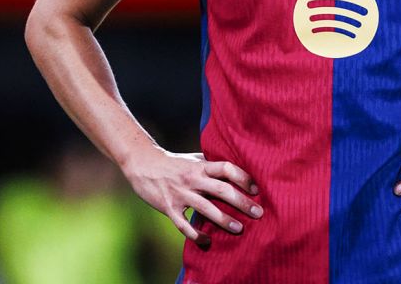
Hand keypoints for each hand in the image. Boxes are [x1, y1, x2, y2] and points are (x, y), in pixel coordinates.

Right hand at [122, 147, 262, 245]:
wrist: (142, 164)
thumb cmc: (173, 162)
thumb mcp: (193, 158)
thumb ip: (211, 163)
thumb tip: (235, 165)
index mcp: (200, 166)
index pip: (226, 168)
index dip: (243, 177)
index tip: (256, 189)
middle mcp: (192, 179)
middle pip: (221, 190)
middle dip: (241, 202)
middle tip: (258, 213)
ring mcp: (180, 194)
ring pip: (205, 208)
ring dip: (223, 220)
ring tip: (239, 228)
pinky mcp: (168, 207)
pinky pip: (183, 225)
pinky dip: (196, 235)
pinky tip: (207, 241)